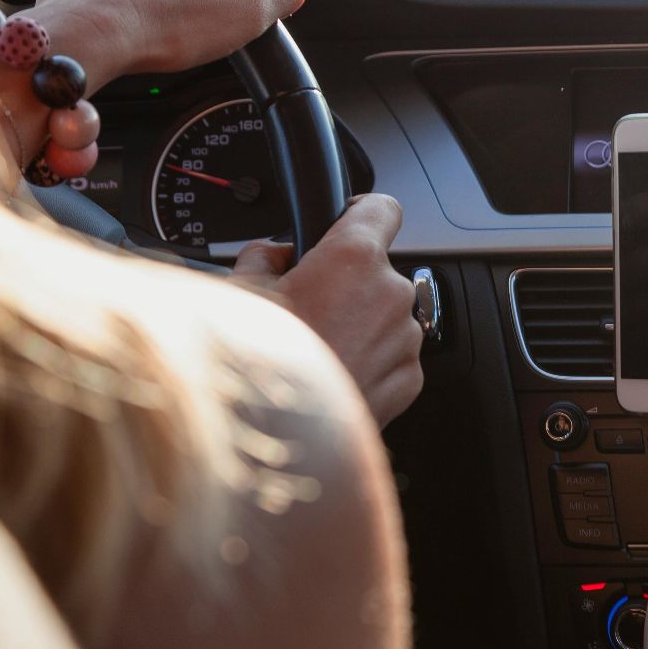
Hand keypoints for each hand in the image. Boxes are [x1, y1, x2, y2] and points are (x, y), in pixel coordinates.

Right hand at [232, 195, 424, 426]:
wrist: (276, 441)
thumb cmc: (257, 367)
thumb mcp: (238, 293)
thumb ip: (262, 257)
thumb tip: (271, 254)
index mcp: (353, 258)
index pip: (382, 207)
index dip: (360, 212)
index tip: (346, 221)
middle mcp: (390, 294)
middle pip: (375, 270)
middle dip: (344, 283)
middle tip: (304, 307)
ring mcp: (404, 339)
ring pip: (384, 316)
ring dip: (357, 324)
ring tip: (314, 349)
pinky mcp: (409, 380)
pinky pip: (391, 356)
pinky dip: (367, 360)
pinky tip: (330, 375)